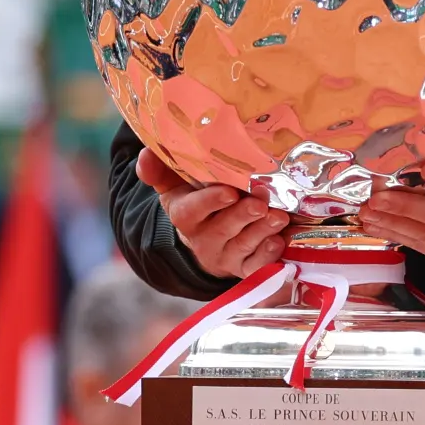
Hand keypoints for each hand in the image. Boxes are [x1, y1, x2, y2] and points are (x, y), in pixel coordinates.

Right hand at [138, 153, 288, 279]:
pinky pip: (255, 267)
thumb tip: (145, 156)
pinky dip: (268, 255)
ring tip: (279, 216)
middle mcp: (203, 239)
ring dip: (262, 231)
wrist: (206, 238)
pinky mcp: (243, 268)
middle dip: (243, 215)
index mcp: (184, 215)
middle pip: (222, 229)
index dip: (210, 202)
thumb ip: (160, 170)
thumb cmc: (194, 202)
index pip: (190, 212)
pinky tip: (279, 241)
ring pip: (242, 246)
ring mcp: (224, 256)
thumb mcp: (174, 186)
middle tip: (261, 203)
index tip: (229, 192)